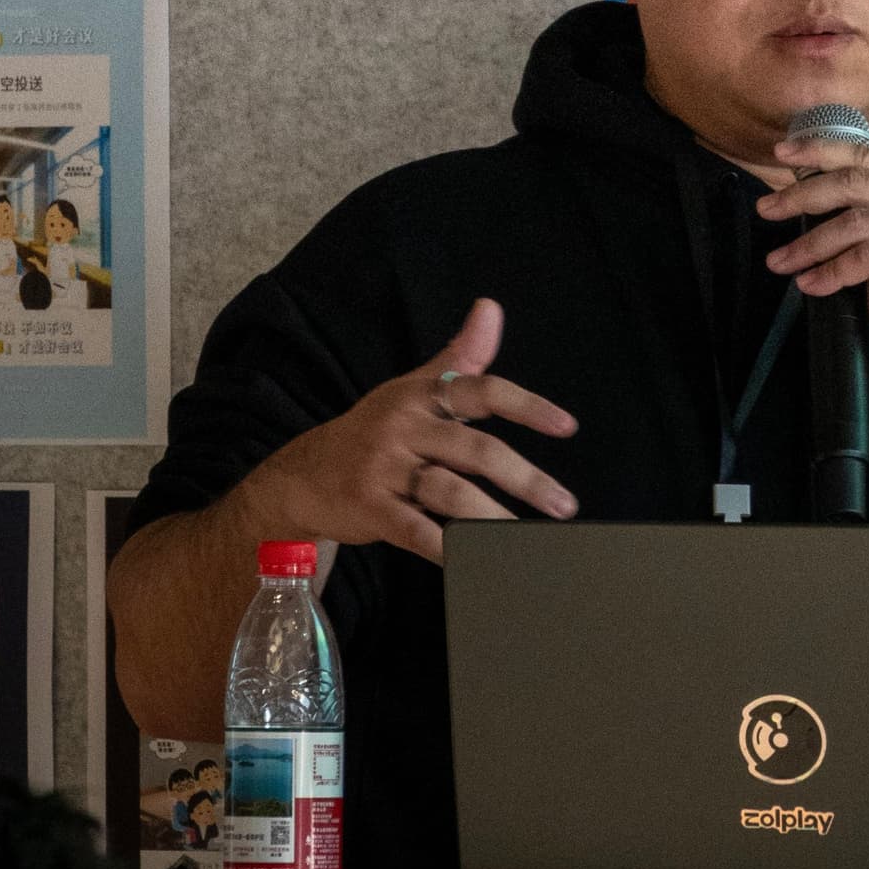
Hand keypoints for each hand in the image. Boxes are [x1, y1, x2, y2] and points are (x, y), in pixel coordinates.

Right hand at [242, 298, 577, 564]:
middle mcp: (403, 427)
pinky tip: (473, 560)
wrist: (301, 476)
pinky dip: (447, 548)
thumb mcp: (411, 389)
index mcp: (420, 396)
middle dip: (525, 479)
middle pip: (475, 450)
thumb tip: (491, 308)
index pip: (481, 391)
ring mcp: (383, 468)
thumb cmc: (372, 432)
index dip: (527, 406)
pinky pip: (415, 530)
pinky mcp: (369, 507)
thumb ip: (459, 357)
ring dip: (493, 517)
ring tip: (527, 539)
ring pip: (449, 492)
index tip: (567, 426)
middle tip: (563, 505)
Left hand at [759, 140, 868, 391]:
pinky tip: (810, 285)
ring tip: (780, 262)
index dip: (821, 151)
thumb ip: (866, 227)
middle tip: (767, 210)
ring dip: (809, 243)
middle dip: (803, 195)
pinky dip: (831, 271)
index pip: (868, 158)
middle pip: (856, 182)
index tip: (782, 154)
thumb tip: (811, 212)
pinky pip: (867, 258)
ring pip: (857, 221)